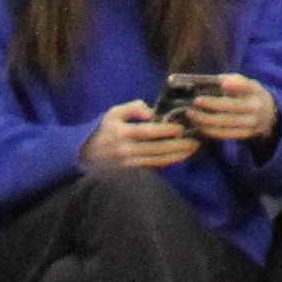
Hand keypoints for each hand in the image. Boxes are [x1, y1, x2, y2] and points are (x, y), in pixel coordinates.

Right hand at [85, 100, 199, 171]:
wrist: (86, 156)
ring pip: (157, 161)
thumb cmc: (103, 131)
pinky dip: (167, 163)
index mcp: (122, 133)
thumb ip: (133, 108)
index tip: (181, 129)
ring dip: (176, 156)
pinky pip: (152, 168)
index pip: (148, 132)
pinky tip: (179, 157)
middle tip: (195, 142)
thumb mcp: (114, 113)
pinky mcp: (131, 174)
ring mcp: (129, 165)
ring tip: (192, 150)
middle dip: (178, 146)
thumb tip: (151, 112)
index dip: (166, 131)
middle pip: (157, 149)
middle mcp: (126, 151)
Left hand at [173, 72, 281, 141]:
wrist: (268, 115)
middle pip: (231, 107)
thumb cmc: (248, 95)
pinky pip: (225, 134)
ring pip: (226, 123)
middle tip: (195, 102)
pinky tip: (199, 125)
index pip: (246, 86)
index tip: (223, 82)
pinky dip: (210, 130)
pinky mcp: (245, 135)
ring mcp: (251, 123)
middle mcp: (254, 107)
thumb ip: (232, 81)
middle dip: (211, 104)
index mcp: (254, 91)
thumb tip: (213, 81)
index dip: (235, 85)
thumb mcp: (246, 84)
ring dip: (206, 120)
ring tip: (191, 114)